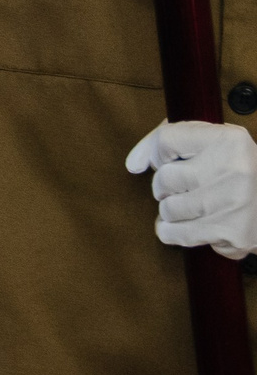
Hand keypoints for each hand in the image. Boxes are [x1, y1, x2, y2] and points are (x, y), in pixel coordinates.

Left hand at [127, 120, 256, 256]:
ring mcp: (233, 204)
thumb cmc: (240, 172)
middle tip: (184, 188)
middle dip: (166, 186)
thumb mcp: (214, 141)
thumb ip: (169, 140)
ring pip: (167, 208)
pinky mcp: (233, 234)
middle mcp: (233, 170)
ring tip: (190, 206)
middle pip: (164, 178)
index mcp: (229, 140)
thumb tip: (133, 164)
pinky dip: (173, 232)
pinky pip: (178, 235)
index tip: (167, 161)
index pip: (166, 140)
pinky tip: (186, 225)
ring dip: (171, 210)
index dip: (159, 154)